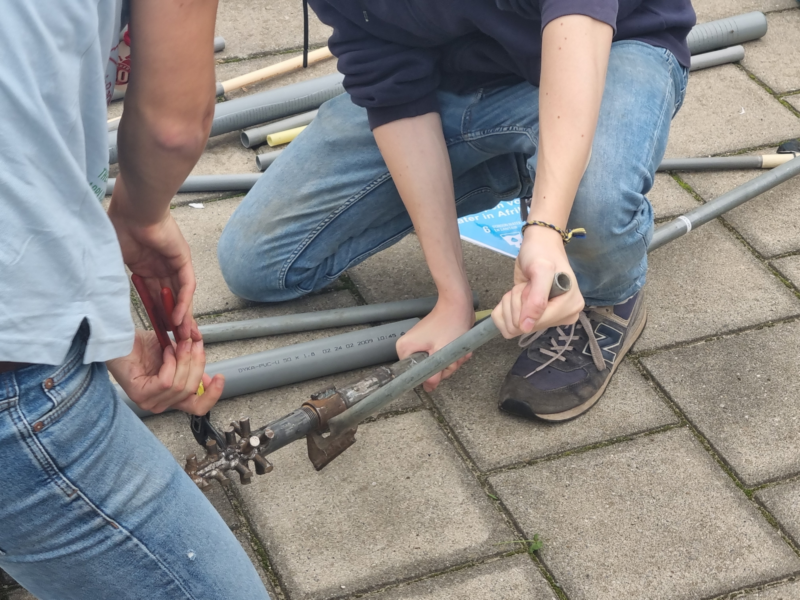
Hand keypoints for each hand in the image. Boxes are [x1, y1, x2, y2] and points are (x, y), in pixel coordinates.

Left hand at [107, 329, 224, 414]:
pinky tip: (165, 351)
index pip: (198, 407)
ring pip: (180, 386)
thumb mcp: (177, 354)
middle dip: (196, 363)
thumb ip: (192, 365)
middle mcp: (162, 403)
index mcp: (173, 397)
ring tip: (179, 343)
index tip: (220, 377)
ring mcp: (150, 401)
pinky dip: (170, 363)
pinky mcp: (140, 395)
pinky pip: (166, 382)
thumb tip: (208, 376)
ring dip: (183, 360)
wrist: (121, 339)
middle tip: (193, 343)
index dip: (213, 395)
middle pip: (192, 390)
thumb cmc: (144, 346)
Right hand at [108, 195, 198, 341]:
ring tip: (181, 337)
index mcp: (145, 265)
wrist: (132, 208)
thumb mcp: (112, 260)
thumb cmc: (118, 226)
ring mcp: (174, 262)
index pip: (153, 295)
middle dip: (171, 321)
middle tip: (175, 342)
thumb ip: (111, 279)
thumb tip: (100, 297)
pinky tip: (179, 319)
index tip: (156, 333)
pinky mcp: (183, 259)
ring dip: (181, 316)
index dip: (156, 314)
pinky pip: (186, 285)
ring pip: (180, 295)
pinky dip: (183, 302)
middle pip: (169, 299)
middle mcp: (162, 266)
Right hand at [396, 298, 474, 392]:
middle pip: (428, 370)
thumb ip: (434, 375)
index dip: (432, 375)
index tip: (443, 364)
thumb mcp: (442, 353)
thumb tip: (428, 389)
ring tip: (456, 346)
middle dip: (446, 365)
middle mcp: (409, 347)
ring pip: (437, 363)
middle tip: (452, 353)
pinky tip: (457, 344)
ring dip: (452, 359)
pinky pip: (441, 355)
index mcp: (405, 349)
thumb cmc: (450, 324)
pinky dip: (452, 353)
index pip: (415, 375)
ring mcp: (420, 344)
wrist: (457, 304)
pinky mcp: (431, 341)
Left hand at [492, 225, 584, 338]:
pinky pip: (507, 326)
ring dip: (511, 303)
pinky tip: (518, 294)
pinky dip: (504, 308)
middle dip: (518, 302)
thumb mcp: (541, 270)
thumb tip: (526, 327)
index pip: (536, 323)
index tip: (531, 286)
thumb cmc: (542, 253)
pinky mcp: (532, 319)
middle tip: (527, 285)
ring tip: (525, 287)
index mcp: (570, 308)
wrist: (539, 245)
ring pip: (512, 327)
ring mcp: (546, 320)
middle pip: (523, 327)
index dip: (525, 305)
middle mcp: (561, 318)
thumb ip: (536, 299)